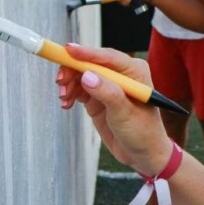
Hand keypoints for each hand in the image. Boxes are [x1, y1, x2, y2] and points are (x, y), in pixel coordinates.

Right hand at [56, 43, 169, 174]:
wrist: (142, 154)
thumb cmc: (143, 132)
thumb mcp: (125, 113)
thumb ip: (107, 93)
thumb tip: (87, 75)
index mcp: (134, 71)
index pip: (107, 57)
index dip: (86, 53)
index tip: (67, 50)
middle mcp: (120, 74)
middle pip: (90, 63)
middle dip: (73, 70)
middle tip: (61, 82)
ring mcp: (107, 85)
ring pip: (81, 75)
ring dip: (69, 83)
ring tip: (64, 98)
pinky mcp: (97, 97)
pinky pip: (78, 88)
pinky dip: (70, 93)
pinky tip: (66, 104)